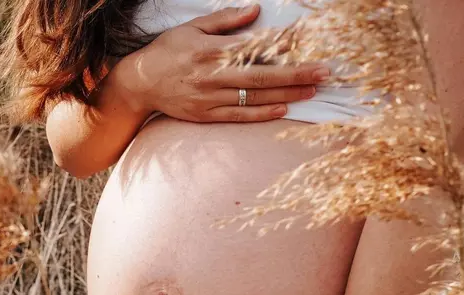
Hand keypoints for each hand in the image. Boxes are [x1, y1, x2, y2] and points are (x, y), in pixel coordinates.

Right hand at [117, 4, 329, 122]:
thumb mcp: (192, 28)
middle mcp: (213, 76)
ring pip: (255, 97)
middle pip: (262, 75)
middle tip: (324, 72)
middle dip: (296, 74)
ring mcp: (210, 99)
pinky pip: (239, 116)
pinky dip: (262, 113)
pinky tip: (283, 109)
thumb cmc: (167, 52)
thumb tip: (255, 10)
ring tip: (312, 90)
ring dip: (287, 94)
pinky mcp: (206, 115)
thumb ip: (225, 20)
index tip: (309, 43)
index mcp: (211, 51)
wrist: (139, 84)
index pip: (255, 47)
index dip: (284, 46)